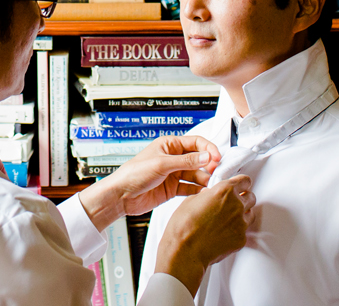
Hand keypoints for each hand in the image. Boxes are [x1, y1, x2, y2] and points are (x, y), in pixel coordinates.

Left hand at [76, 135, 220, 229]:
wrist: (121, 195)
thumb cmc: (135, 173)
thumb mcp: (162, 164)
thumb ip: (186, 162)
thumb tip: (207, 157)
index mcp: (169, 145)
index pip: (195, 143)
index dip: (208, 149)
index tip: (217, 158)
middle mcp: (173, 158)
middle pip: (198, 159)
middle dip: (208, 165)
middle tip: (216, 173)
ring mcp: (173, 174)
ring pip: (196, 175)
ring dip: (204, 179)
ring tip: (211, 185)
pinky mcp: (173, 189)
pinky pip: (190, 188)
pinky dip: (198, 191)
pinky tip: (204, 193)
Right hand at [153, 175, 254, 295]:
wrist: (185, 251)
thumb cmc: (184, 226)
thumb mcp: (191, 200)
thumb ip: (207, 195)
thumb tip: (210, 196)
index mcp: (224, 191)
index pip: (245, 181)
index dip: (242, 183)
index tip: (241, 186)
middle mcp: (236, 205)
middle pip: (251, 197)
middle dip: (244, 198)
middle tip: (234, 202)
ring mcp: (241, 223)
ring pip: (250, 214)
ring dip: (242, 214)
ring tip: (229, 219)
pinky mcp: (241, 239)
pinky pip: (244, 232)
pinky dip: (237, 231)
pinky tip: (225, 233)